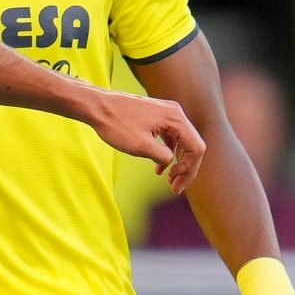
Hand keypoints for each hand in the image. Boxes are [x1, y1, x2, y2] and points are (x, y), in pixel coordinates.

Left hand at [86, 88, 204, 192]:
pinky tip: (159, 167)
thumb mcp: (141, 146)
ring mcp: (167, 113)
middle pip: (192, 145)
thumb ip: (163, 156)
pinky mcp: (158, 116)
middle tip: (175, 188)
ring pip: (182, 142)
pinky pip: (171, 137)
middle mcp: (175, 113)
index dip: (189, 169)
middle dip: (186, 168)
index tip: (174, 182)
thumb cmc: (116, 125)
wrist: (98, 107)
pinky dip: (168, 152)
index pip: (196, 148)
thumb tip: (171, 161)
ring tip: (169, 180)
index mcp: (175, 118)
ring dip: (178, 162)